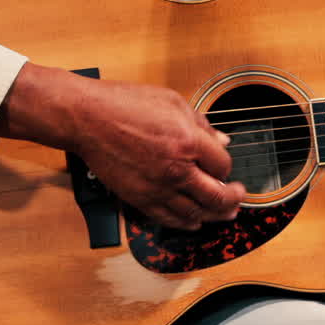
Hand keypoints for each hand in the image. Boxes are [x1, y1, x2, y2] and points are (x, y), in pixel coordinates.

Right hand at [72, 83, 246, 229]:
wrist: (86, 117)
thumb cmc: (124, 103)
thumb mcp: (172, 102)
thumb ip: (201, 124)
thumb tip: (223, 141)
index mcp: (188, 140)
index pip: (223, 165)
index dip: (227, 168)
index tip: (224, 167)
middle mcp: (176, 168)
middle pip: (217, 196)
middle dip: (233, 198)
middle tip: (238, 196)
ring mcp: (157, 187)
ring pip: (196, 212)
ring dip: (215, 215)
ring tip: (224, 213)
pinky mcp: (139, 198)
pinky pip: (169, 219)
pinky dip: (186, 223)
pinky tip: (194, 221)